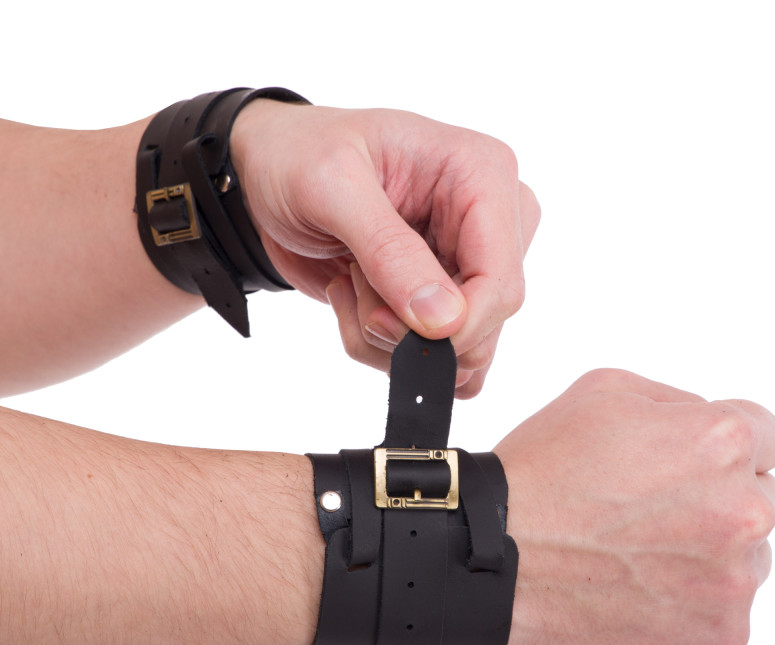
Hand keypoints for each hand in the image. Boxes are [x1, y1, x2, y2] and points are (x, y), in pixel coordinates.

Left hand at [230, 100, 539, 397]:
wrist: (272, 172)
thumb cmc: (301, 155)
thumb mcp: (332, 186)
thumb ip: (389, 252)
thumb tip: (445, 320)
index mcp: (483, 177)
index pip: (501, 282)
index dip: (455, 325)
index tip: (387, 324)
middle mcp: (490, 225)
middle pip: (483, 325)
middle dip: (408, 330)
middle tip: (354, 286)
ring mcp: (468, 266)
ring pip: (455, 352)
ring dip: (387, 339)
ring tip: (350, 282)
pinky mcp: (443, 299)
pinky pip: (429, 357)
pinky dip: (381, 348)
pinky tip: (354, 299)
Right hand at [495, 369, 774, 644]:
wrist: (490, 558)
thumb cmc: (538, 476)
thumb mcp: (600, 393)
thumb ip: (674, 401)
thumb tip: (704, 424)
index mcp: (720, 443)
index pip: (767, 438)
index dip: (718, 448)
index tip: (687, 465)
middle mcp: (742, 511)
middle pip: (759, 499)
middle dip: (714, 500)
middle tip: (646, 511)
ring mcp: (735, 581)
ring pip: (746, 560)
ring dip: (705, 555)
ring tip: (632, 556)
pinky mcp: (720, 638)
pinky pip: (722, 613)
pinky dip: (687, 605)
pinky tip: (632, 590)